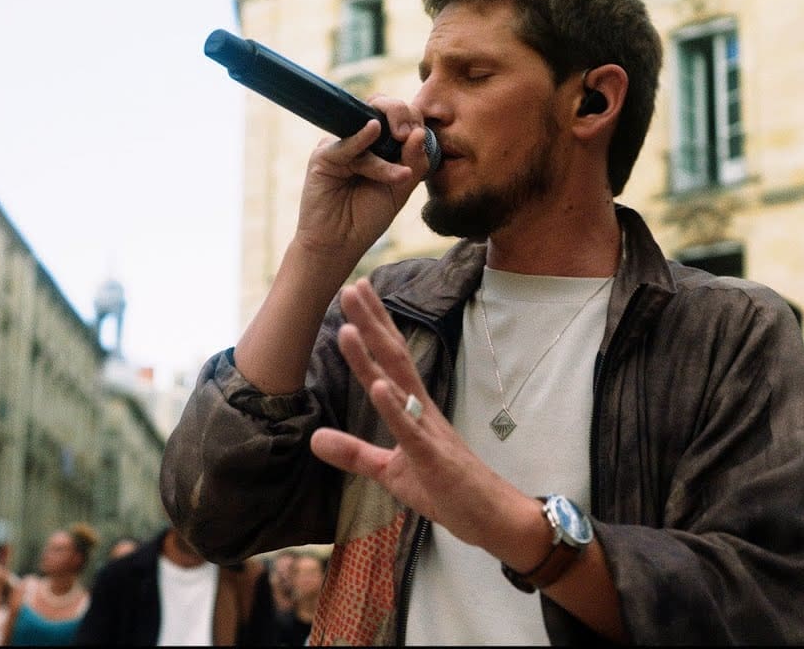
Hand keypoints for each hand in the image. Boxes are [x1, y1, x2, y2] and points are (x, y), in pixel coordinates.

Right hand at [294, 96, 429, 257]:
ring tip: (400, 173)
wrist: (339, 244)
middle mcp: (362, 140)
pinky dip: (361, 139)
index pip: (401, 116)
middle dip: (401, 113)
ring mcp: (342, 146)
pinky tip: (373, 130)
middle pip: (382, 107)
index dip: (414, 120)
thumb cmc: (368, 217)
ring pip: (369, 127)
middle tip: (410, 133)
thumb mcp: (400, 190)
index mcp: (383, 144)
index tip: (421, 136)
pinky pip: (346, 144)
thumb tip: (419, 132)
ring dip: (388, 148)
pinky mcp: (324, 156)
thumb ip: (414, 162)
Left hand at [309, 278, 524, 548]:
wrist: (490, 517)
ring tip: (351, 326)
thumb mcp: (390, 472)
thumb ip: (354, 454)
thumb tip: (314, 439)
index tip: (355, 293)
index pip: (389, 359)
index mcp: (413, 409)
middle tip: (351, 286)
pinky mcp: (433, 458)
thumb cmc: (447, 490)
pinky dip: (394, 406)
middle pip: (394, 357)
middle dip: (372, 323)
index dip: (372, 326)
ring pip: (399, 384)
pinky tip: (378, 384)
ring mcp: (429, 430)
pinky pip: (410, 429)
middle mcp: (422, 409)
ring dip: (374, 355)